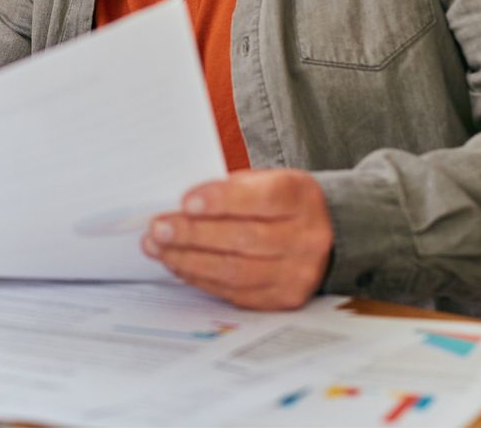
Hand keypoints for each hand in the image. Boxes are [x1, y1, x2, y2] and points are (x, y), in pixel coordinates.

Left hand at [141, 169, 333, 309]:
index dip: (222, 201)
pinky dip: (200, 278)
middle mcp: (306, 238)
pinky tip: (178, 264)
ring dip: (189, 260)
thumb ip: (228, 191)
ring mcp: (297, 273)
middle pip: (244, 239)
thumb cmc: (277, 203)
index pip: (262, 199)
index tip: (186, 202)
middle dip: (193, 234)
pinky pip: (235, 292)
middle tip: (158, 229)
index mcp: (300, 197)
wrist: (322, 234)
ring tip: (158, 248)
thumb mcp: (262, 182)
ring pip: (236, 271)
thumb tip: (176, 208)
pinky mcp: (283, 298)